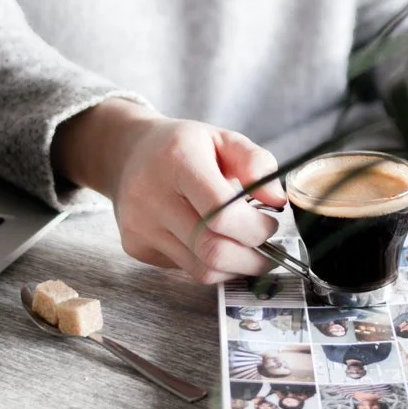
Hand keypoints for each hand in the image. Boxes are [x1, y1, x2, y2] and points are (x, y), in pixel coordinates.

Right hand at [52, 100, 285, 283]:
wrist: (130, 154)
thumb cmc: (184, 147)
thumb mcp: (224, 139)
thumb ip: (257, 164)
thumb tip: (277, 202)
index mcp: (177, 160)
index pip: (221, 213)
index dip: (255, 227)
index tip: (269, 223)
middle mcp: (150, 195)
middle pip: (212, 249)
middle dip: (252, 258)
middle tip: (269, 250)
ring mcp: (139, 225)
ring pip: (201, 269)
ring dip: (235, 268)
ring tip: (247, 251)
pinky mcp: (135, 246)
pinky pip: (185, 269)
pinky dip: (209, 264)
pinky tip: (213, 243)